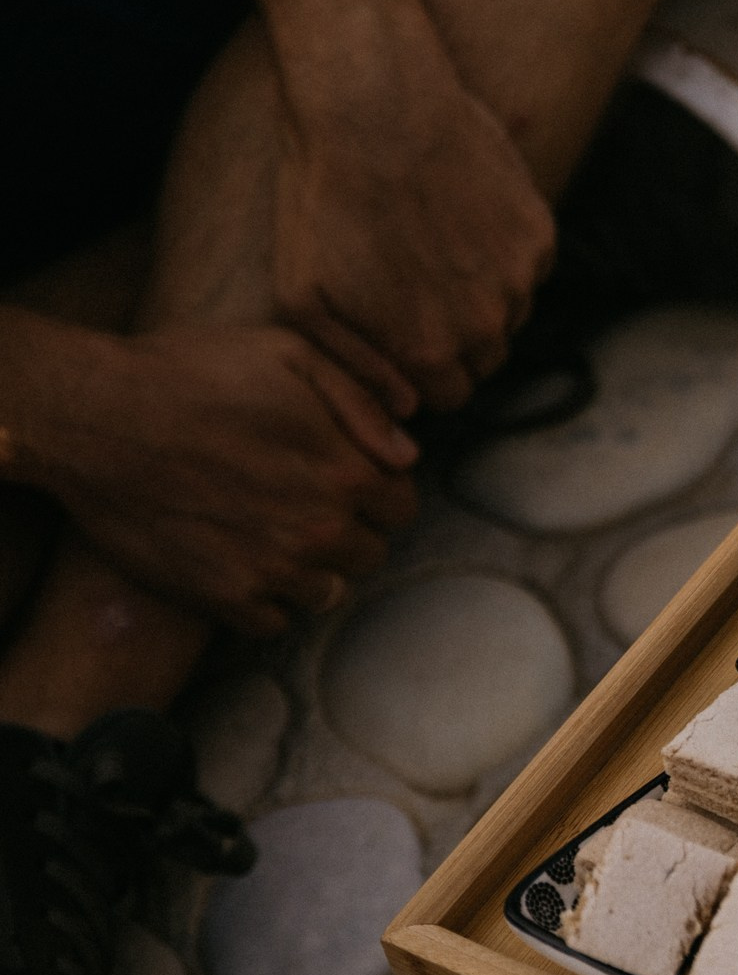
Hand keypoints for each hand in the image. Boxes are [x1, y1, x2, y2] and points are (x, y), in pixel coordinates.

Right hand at [14, 323, 419, 634]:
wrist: (93, 416)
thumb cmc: (192, 373)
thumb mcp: (289, 354)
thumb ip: (362, 403)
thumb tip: (408, 454)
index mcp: (346, 472)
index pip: (401, 506)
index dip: (375, 490)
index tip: (340, 476)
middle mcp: (320, 529)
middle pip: (369, 552)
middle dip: (347, 529)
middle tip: (300, 502)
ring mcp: (273, 568)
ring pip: (327, 591)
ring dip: (309, 568)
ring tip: (268, 531)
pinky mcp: (224, 596)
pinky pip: (274, 621)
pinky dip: (264, 599)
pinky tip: (240, 561)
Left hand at [272, 23, 555, 413]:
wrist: (370, 103)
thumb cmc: (321, 194)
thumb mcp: (300, 294)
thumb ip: (353, 364)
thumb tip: (403, 404)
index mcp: (430, 353)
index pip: (448, 398)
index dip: (420, 373)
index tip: (397, 334)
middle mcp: (487, 326)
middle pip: (484, 361)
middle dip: (454, 340)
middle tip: (412, 289)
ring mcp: (519, 279)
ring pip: (511, 314)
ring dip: (480, 296)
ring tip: (430, 244)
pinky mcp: (538, 232)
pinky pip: (529, 267)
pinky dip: (500, 252)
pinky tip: (456, 214)